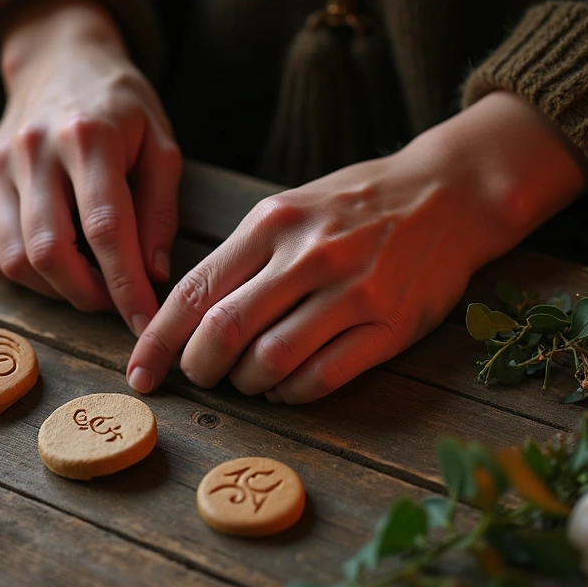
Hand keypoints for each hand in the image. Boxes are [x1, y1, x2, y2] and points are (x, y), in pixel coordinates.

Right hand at [0, 0, 181, 334]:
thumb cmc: (120, 107)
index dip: (125, 286)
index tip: (145, 322)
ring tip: (88, 283)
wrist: (58, 60)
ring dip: (55, 291)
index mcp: (88, 136)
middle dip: (86, 296)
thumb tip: (152, 276)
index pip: (105, 228)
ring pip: (14, 260)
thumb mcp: (161, 145)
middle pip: (48, 252)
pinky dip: (24, 277)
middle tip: (115, 304)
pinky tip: (56, 267)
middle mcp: (33, 150)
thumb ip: (159, 211)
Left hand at [126, 92, 587, 402]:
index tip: (139, 373)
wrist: (448, 192)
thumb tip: (182, 317)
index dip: (158, 341)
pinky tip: (287, 387)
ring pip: (270, 361)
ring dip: (247, 383)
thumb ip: (240, 259)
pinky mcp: (389, 326)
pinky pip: (322, 377)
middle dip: (199, 368)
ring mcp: (352, 292)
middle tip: (199, 377)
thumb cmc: (355, 205)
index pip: (196, 292)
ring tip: (248, 380)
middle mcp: (307, 256)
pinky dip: (292, 393)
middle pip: (224, 331)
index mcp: (272, 223)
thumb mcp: (289, 210)